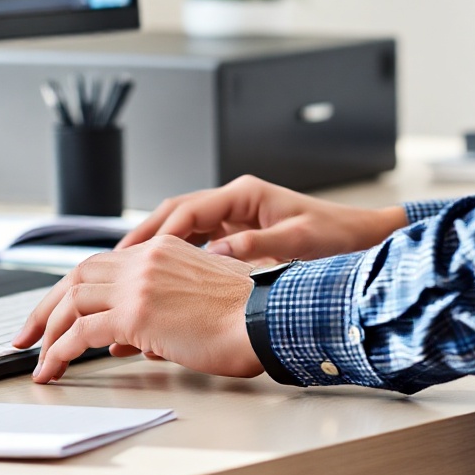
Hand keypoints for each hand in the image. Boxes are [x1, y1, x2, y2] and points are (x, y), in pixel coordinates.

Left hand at [14, 237, 264, 382]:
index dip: (71, 290)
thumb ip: (155, 310)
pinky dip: (60, 351)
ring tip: (37, 360)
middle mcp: (144, 259)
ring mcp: (138, 283)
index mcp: (160, 250)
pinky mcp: (137, 313)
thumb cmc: (244, 317)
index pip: (100, 265)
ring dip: (48, 332)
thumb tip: (122, 339)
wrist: (265, 319)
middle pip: (76, 276)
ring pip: (72, 300)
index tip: (54, 314)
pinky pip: (82, 332)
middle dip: (45, 308)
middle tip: (27, 335)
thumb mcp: (194, 299)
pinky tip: (53, 369)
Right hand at [119, 174, 407, 263]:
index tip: (134, 255)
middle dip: (144, 237)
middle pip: (175, 214)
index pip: (188, 209)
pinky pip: (196, 242)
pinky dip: (175, 258)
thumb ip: (257, 246)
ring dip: (155, 248)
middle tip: (115, 263)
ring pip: (181, 228)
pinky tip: (160, 279)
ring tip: (126, 273)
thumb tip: (217, 253)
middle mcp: (234, 201)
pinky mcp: (238, 235)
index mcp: (244, 195)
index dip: (158, 232)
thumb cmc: (335, 237)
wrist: (359, 238)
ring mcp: (235, 217)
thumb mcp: (298, 241)